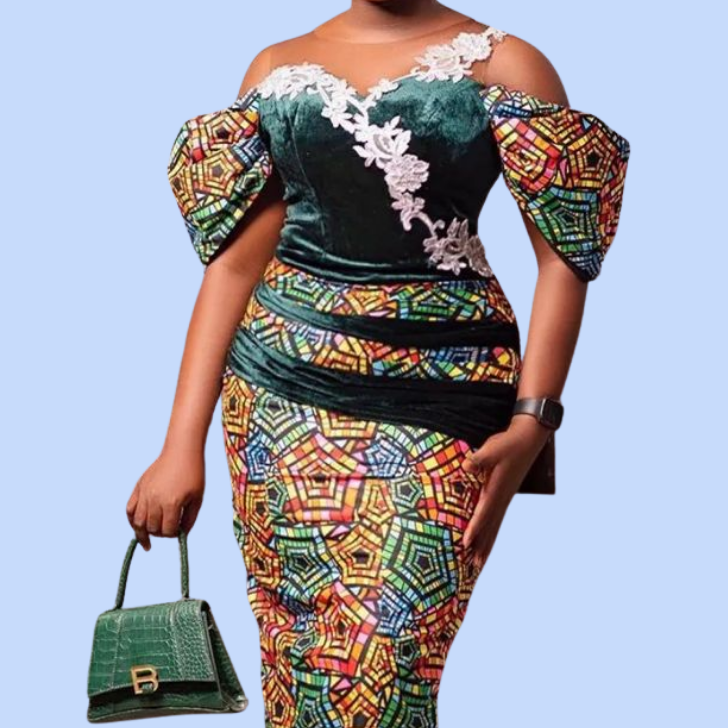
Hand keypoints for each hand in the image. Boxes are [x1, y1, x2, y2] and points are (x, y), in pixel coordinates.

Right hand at [126, 445, 204, 549]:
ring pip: (137, 522)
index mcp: (172, 503)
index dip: (173, 534)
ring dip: (143, 533)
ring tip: (147, 541)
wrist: (181, 452)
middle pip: (152, 528)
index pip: (167, 530)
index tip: (178, 530)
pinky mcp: (139, 487)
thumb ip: (189, 520)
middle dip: (160, 533)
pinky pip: (129, 509)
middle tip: (167, 531)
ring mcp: (144, 493)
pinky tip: (138, 527)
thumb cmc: (193, 475)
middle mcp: (155, 499)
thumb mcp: (197, 499)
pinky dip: (132, 520)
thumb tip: (180, 536)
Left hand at [461, 415, 551, 569]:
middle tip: (472, 567)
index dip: (473, 529)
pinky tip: (487, 540)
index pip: (483, 513)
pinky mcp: (505, 496)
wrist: (527, 439)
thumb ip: (478, 459)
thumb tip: (465, 466)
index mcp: (496, 489)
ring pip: (494, 527)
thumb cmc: (507, 444)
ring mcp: (505, 499)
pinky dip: (491, 533)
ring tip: (479, 563)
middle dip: (480, 547)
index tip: (465, 544)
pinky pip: (497, 520)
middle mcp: (501, 498)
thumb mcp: (491, 449)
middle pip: (489, 528)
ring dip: (486, 545)